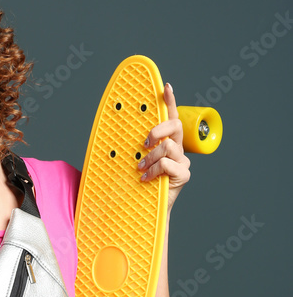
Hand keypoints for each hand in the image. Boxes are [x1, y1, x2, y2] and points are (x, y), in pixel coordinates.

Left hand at [137, 82, 190, 210]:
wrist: (146, 209)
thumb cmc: (139, 183)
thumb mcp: (133, 160)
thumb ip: (132, 147)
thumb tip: (112, 133)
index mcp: (167, 142)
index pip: (170, 117)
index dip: (170, 101)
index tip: (165, 86)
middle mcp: (177, 149)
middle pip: (175, 125)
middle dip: (158, 129)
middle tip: (144, 143)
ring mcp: (182, 161)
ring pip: (168, 146)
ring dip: (150, 157)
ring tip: (140, 168)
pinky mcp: (183, 174)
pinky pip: (167, 164)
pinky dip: (153, 170)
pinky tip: (146, 178)